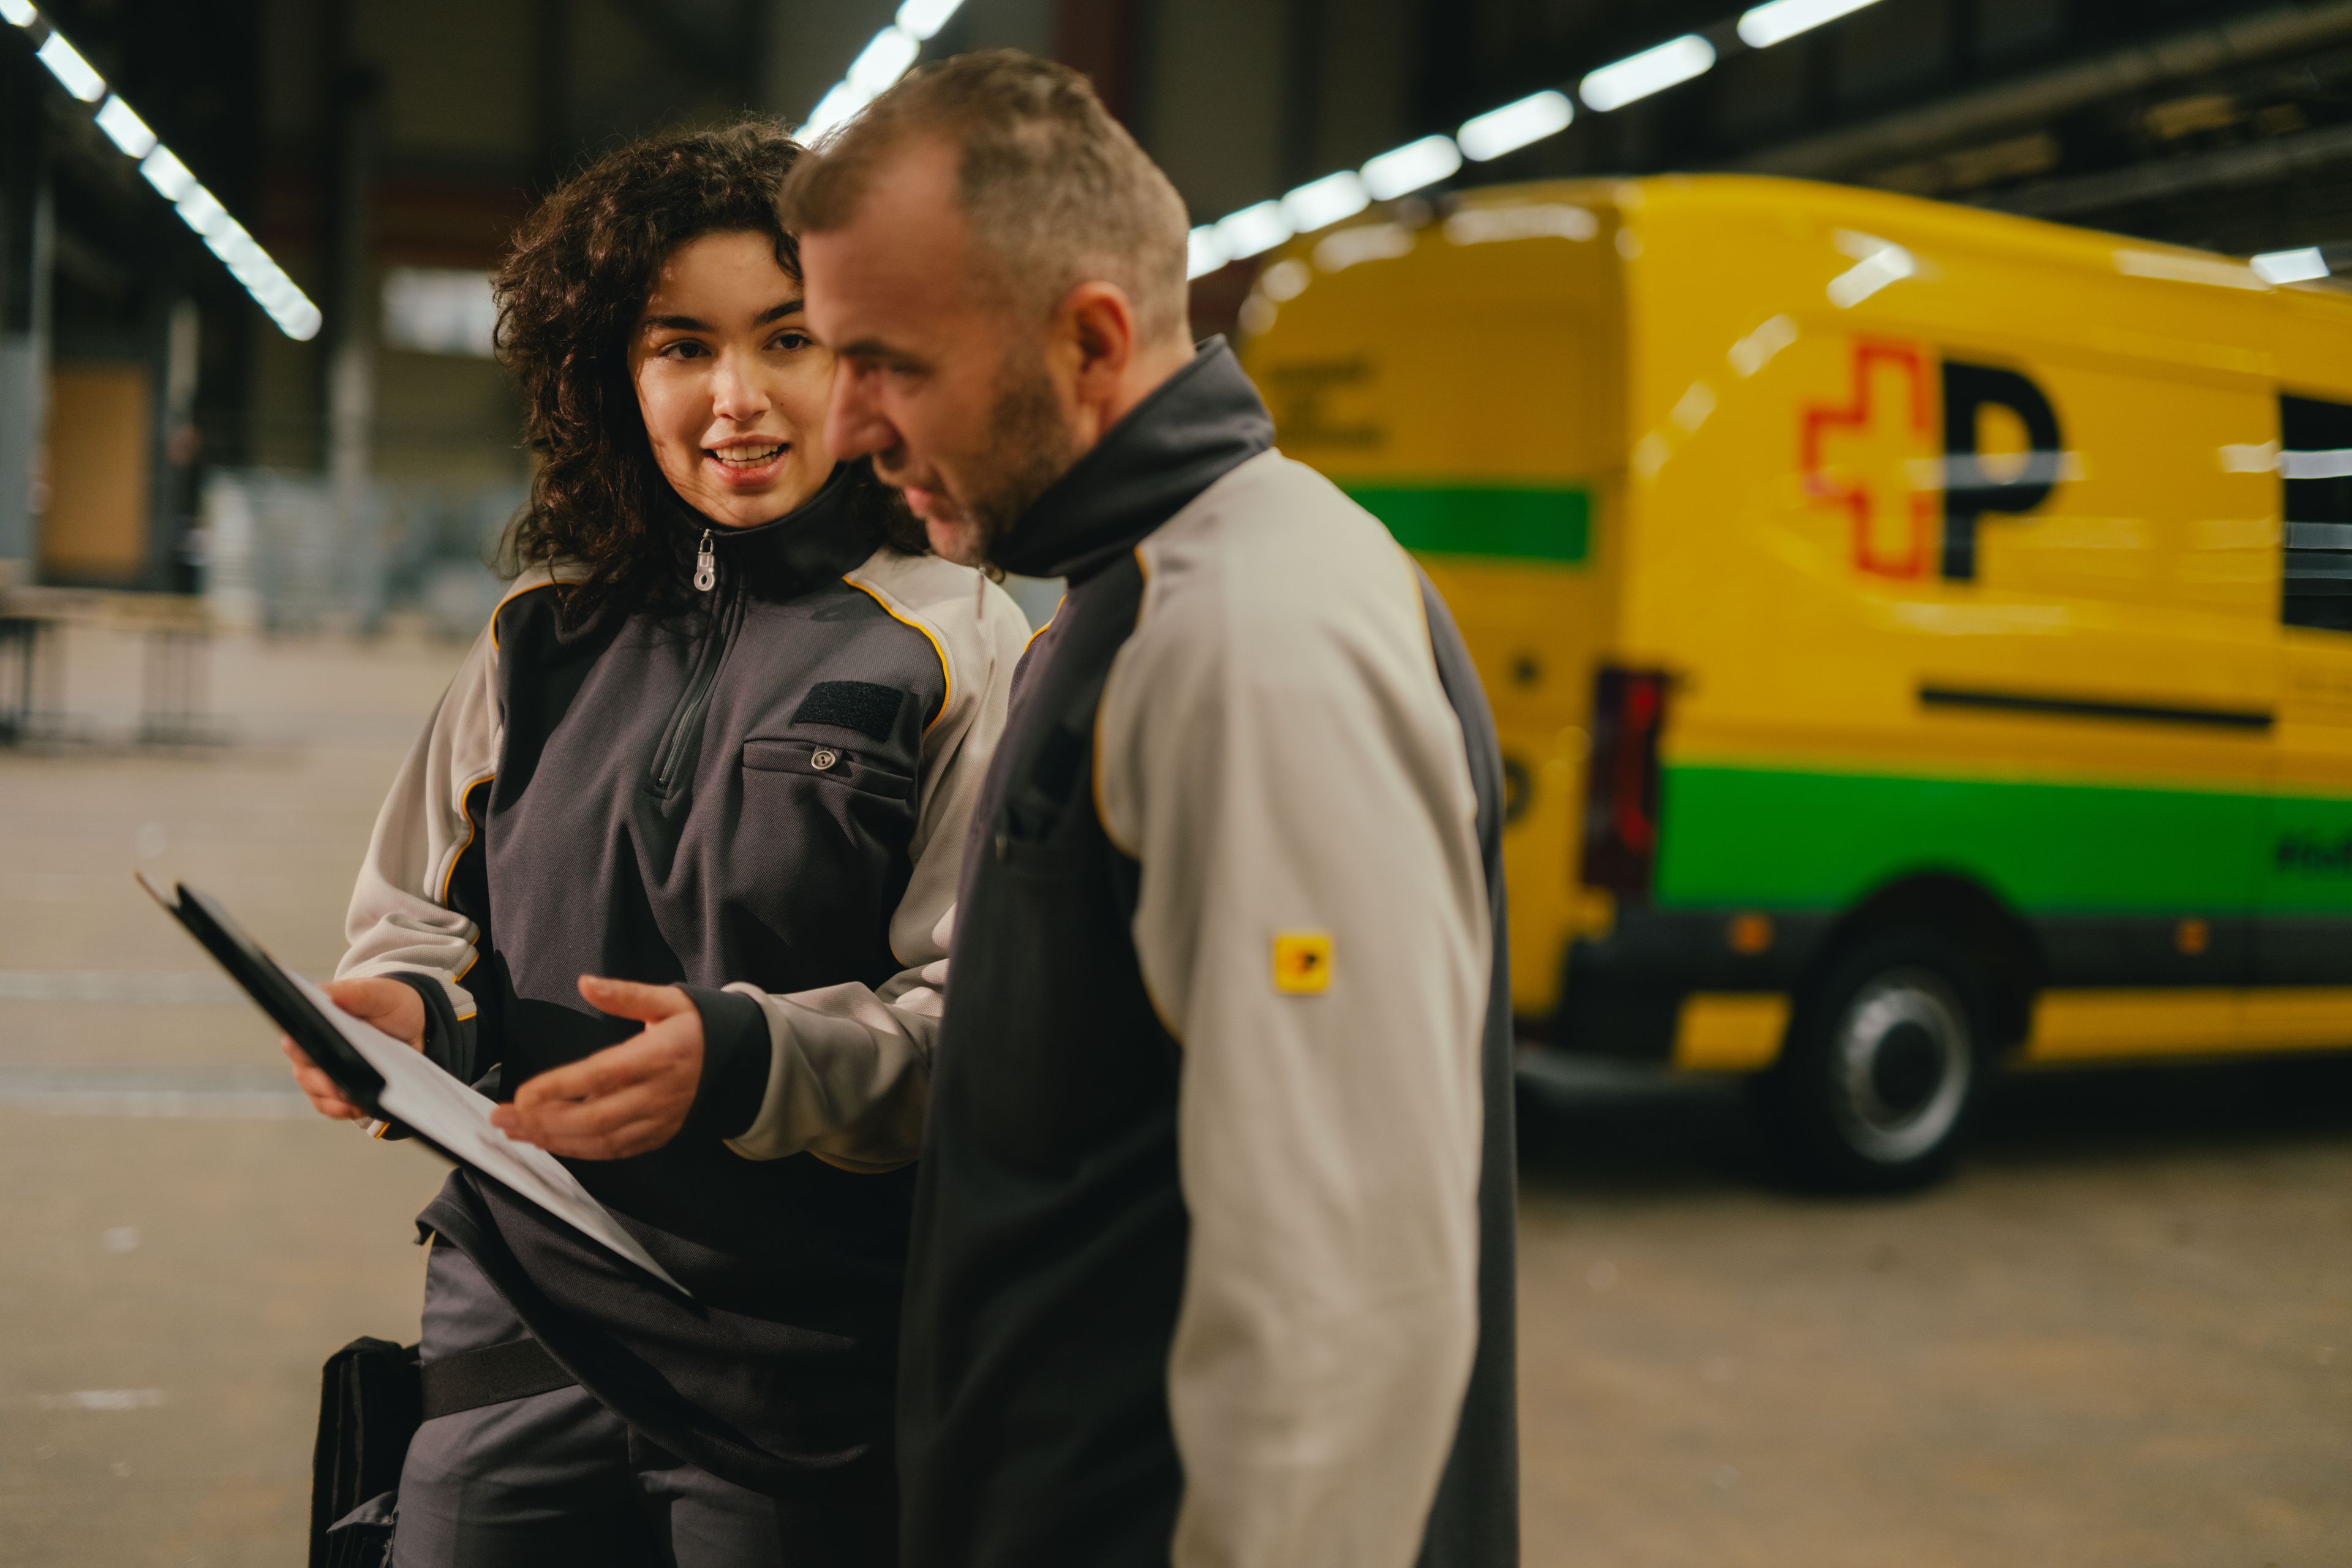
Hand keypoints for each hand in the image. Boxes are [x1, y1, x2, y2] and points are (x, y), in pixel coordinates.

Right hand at [281, 976, 426, 1123]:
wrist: (415, 1027)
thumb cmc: (390, 1004)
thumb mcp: (378, 993)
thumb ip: (355, 993)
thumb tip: (326, 996)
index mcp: (314, 1020)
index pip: (296, 1037)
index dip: (301, 1047)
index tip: (315, 1053)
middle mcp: (310, 1049)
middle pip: (305, 1072)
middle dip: (325, 1080)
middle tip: (345, 1083)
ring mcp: (321, 1073)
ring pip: (318, 1093)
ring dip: (338, 1097)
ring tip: (361, 1096)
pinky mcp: (337, 1092)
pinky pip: (333, 1107)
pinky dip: (347, 1109)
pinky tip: (363, 1105)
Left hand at [488, 977, 702, 1159]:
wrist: (742, 1061)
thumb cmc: (697, 1027)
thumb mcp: (669, 1000)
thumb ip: (626, 994)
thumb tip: (586, 982)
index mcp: (659, 1056)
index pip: (603, 1075)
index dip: (562, 1088)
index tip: (523, 1093)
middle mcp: (658, 1094)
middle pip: (596, 1118)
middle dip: (544, 1122)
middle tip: (502, 1118)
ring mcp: (659, 1120)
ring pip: (601, 1141)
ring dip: (554, 1140)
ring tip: (515, 1131)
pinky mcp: (658, 1136)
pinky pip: (615, 1151)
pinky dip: (579, 1151)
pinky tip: (549, 1142)